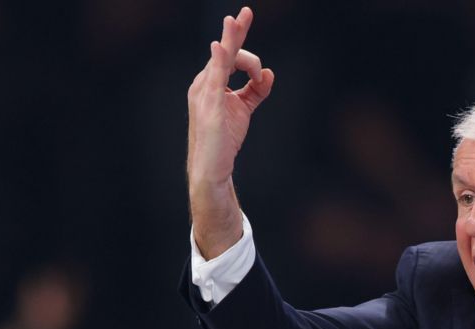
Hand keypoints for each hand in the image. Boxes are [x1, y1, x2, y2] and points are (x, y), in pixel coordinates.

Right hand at [187, 6, 273, 257]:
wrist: (212, 168)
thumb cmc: (224, 139)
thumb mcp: (244, 109)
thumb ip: (256, 90)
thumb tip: (270, 73)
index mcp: (212, 81)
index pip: (229, 54)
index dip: (239, 35)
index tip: (248, 13)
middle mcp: (205, 82)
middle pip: (225, 51)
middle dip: (236, 31)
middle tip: (246, 12)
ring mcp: (204, 92)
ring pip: (222, 59)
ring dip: (232, 41)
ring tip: (238, 24)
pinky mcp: (209, 105)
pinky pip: (215, 78)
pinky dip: (218, 61)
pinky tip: (220, 48)